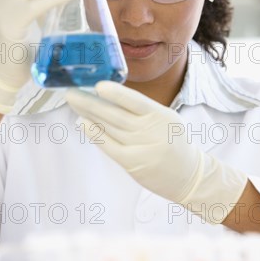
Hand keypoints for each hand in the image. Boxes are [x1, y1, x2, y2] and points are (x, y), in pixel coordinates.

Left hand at [66, 82, 247, 222]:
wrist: (189, 175)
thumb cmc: (173, 142)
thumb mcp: (167, 119)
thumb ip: (142, 109)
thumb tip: (109, 96)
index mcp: (161, 116)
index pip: (137, 101)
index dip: (117, 94)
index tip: (98, 85)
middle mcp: (151, 131)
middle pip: (116, 115)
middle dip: (90, 102)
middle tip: (71, 92)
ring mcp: (142, 149)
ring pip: (110, 128)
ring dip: (88, 115)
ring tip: (73, 102)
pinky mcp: (133, 164)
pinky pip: (109, 146)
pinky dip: (95, 134)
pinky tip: (84, 124)